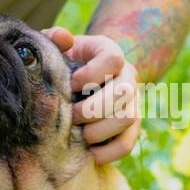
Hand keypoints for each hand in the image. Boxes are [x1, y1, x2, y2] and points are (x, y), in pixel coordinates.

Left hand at [42, 27, 140, 163]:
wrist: (84, 78)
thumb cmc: (66, 61)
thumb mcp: (60, 46)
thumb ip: (56, 38)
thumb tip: (63, 37)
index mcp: (110, 52)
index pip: (114, 59)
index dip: (91, 74)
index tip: (72, 84)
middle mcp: (128, 76)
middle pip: (124, 92)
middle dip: (92, 108)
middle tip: (71, 115)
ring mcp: (133, 102)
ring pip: (128, 118)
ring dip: (99, 130)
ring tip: (79, 133)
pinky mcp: (132, 127)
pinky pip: (128, 143)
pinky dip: (108, 152)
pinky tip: (89, 152)